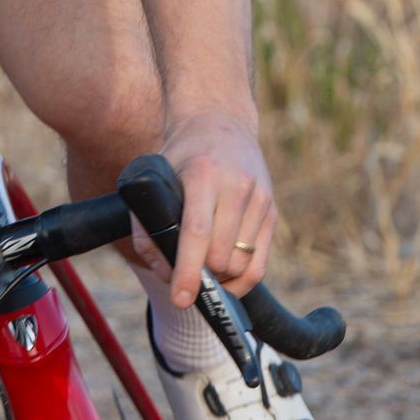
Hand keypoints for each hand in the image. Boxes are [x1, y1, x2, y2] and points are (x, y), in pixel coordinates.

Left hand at [132, 108, 275, 307]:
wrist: (219, 121)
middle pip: (222, 256)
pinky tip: (224, 278)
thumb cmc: (180, 155)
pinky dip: (241, 280)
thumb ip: (147, 224)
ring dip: (221, 279)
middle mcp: (237, 186)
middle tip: (183, 276)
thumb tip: (163, 273)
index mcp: (203, 175)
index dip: (188, 272)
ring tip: (202, 271)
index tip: (180, 298)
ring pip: (242, 264)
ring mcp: (260, 199)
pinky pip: (260, 263)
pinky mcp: (272, 211)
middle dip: (202, 275)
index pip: (197, 233)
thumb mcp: (154, 177)